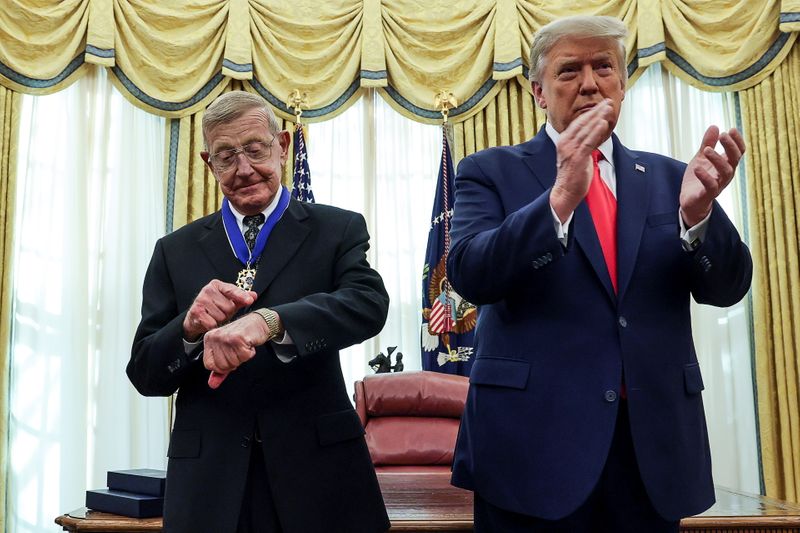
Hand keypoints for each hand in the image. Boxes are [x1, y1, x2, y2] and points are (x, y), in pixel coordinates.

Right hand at [182, 280, 256, 340]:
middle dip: (227, 313)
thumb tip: (254, 295)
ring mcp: (200, 300)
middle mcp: (207, 290)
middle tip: (221, 312)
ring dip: (220, 320)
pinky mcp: (196, 311)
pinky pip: (212, 323)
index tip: (250, 300)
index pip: (232, 290)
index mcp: (217, 285)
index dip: (241, 296)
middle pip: (228, 307)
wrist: (196, 317)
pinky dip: (213, 325)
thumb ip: (241, 298)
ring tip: (214, 316)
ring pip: (221, 316)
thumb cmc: (215, 308)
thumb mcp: (229, 301)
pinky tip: (209, 321)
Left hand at [203, 312, 270, 388]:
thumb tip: (212, 384)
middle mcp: (215, 337)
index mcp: (209, 339)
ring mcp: (226, 337)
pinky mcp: (238, 338)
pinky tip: (249, 344)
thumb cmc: (243, 336)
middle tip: (238, 350)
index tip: (230, 356)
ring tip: (243, 346)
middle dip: (234, 362)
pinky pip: (244, 357)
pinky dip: (250, 353)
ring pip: (233, 363)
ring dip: (242, 357)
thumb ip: (220, 370)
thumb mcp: (228, 352)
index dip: (222, 366)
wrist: (258, 322)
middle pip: (221, 366)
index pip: (209, 365)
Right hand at [550, 99, 615, 221]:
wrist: (565, 192)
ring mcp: (570, 150)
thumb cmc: (572, 175)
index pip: (578, 122)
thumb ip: (583, 143)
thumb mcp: (575, 154)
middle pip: (582, 122)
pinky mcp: (577, 158)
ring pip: (586, 130)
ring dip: (598, 117)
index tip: (602, 104)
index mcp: (564, 140)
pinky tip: (603, 123)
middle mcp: (565, 143)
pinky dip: (595, 132)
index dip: (591, 112)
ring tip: (608, 108)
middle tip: (608, 102)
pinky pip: (588, 142)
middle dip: (596, 111)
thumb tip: (595, 133)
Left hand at [680, 126, 745, 226]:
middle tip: (723, 135)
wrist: (690, 200)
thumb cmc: (698, 178)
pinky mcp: (707, 194)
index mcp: (726, 165)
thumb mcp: (701, 158)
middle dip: (730, 146)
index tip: (731, 129)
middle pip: (734, 160)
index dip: (737, 141)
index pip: (738, 152)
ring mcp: (718, 185)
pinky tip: (697, 168)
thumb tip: (715, 126)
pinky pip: (711, 186)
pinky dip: (705, 176)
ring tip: (706, 150)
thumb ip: (707, 143)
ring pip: (725, 172)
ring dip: (717, 159)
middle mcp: (726, 175)